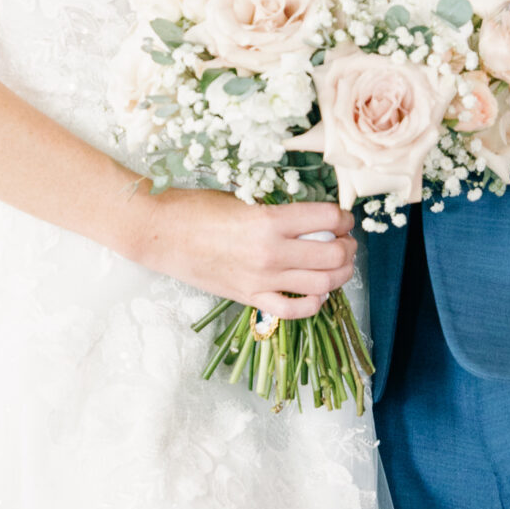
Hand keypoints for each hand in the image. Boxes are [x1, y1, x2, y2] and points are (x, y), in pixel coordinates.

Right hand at [121, 190, 356, 319]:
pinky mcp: (250, 298)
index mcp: (270, 220)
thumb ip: (278, 211)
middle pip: (333, 254)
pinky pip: (294, 310)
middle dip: (348, 246)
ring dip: (339, 274)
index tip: (344, 217)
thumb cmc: (198, 208)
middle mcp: (271, 253)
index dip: (344, 217)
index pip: (328, 219)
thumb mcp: (244, 198)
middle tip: (346, 240)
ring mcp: (261, 280)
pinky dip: (313, 303)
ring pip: (322, 284)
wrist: (161, 234)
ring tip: (338, 264)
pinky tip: (317, 292)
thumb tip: (312, 216)